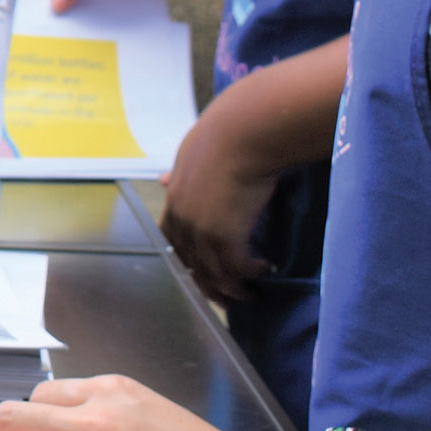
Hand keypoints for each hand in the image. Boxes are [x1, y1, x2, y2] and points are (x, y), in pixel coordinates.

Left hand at [161, 42, 346, 299]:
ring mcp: (202, 231)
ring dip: (234, 287)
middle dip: (210, 284)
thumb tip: (163, 180)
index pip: (172, 242)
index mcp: (173, 201)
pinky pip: (238, 268)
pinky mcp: (227, 236)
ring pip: (215, 272)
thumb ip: (179, 176)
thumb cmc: (223, 138)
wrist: (242, 134)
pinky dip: (251, 273)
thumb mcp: (189, 157)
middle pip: (192, 265)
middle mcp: (183, 220)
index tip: (202, 271)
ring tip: (252, 292)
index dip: (187, 260)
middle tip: (229, 296)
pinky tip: (267, 269)